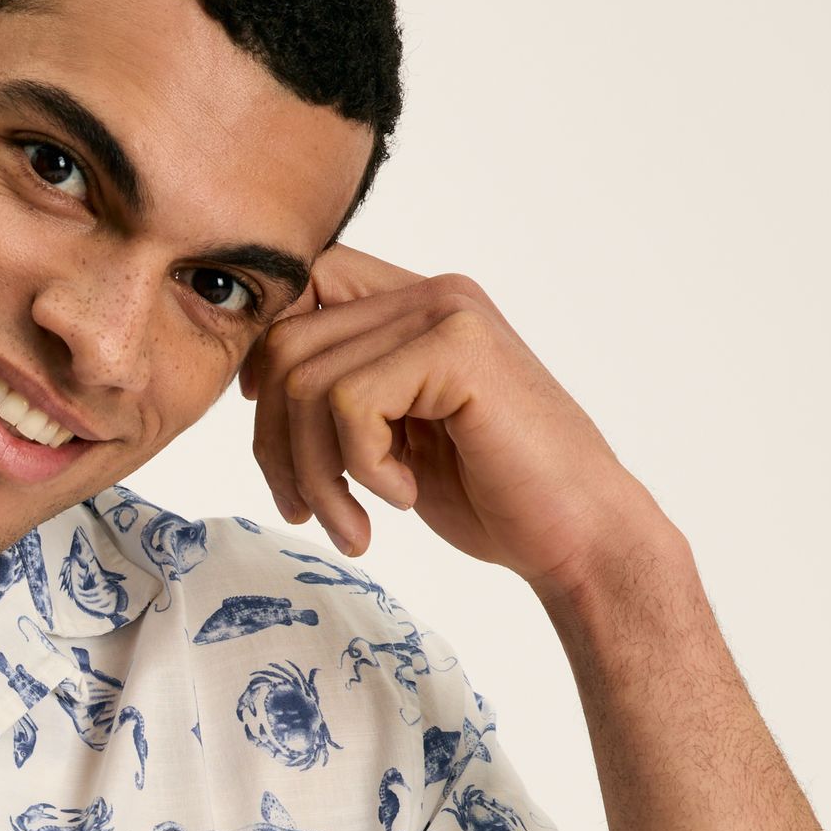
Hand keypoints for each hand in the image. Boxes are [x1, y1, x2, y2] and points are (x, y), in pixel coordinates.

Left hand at [238, 243, 661, 598]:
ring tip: (353, 524)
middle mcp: (429, 295)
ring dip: (315, 473)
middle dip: (274, 445)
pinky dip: (361, 469)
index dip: (261, 366)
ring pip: (306, 382)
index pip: (298, 294)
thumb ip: (341, 396)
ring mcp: (446, 314)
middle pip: (283, 344)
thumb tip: (251, 384)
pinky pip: (349, 403)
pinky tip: (404, 497)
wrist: (578, 535)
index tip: (275, 443)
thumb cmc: (492, 497)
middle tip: (304, 510)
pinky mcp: (458, 350)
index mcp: (414, 306)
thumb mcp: (395, 438)